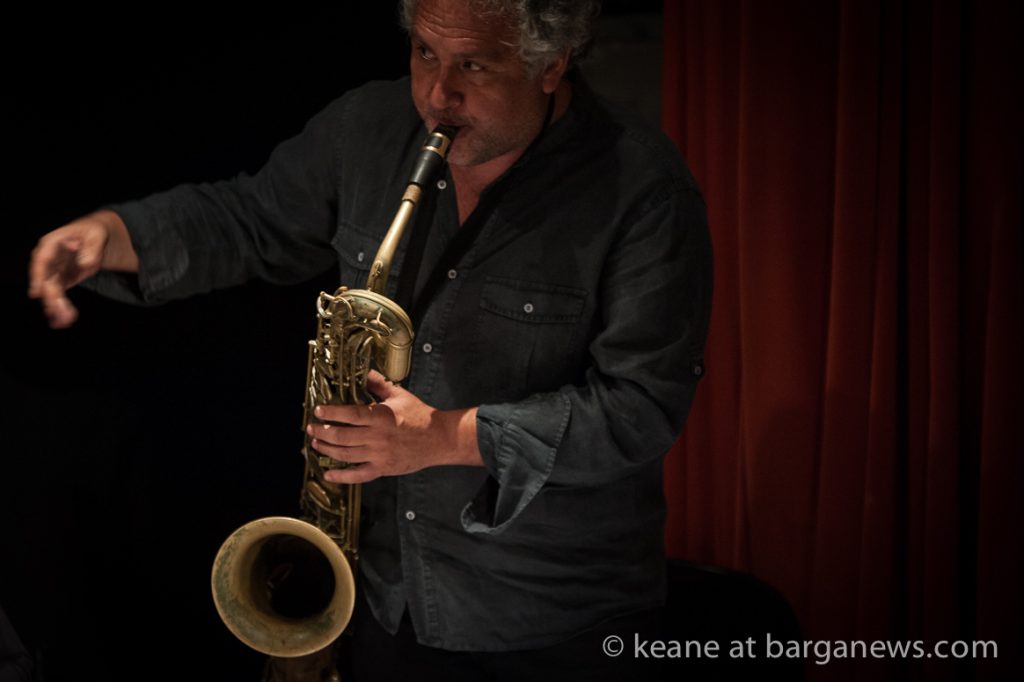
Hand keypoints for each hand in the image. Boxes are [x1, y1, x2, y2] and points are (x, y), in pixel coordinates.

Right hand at [27, 210, 137, 327]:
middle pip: (45, 280)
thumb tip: (85, 262)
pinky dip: (60, 308)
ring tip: (65, 321)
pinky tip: (63, 320)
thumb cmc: (94, 231)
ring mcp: (54, 271)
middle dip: (51, 298)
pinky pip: (58, 295)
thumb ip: (92, 248)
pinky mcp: (61, 281)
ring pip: (50, 291)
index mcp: (52, 243)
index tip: (38, 291)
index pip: (41, 259)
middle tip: (61, 312)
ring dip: (56, 307)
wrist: (97, 236)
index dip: (37, 275)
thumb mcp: (97, 234)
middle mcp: (49, 258)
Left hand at [309, 370, 480, 483]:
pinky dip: (341, 476)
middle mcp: (378, 437)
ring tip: (316, 443)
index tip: (318, 411)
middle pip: (342, 436)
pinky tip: (329, 473)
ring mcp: (380, 455)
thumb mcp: (400, 395)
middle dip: (322, 432)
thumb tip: (363, 372)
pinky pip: (358, 475)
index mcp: (381, 416)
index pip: (350, 414)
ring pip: (346, 454)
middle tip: (311, 428)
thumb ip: (379, 384)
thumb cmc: (420, 416)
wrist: (439, 439)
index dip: (331, 413)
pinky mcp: (383, 468)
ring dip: (327, 449)